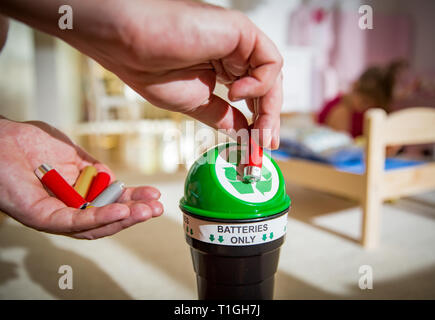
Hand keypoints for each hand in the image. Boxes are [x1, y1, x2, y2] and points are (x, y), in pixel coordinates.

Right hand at [0, 0, 282, 148]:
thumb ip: (221, 115)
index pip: (251, 96)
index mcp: (219, 67)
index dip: (258, 120)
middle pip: (266, 87)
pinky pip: (269, 61)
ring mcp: (237, 42)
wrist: (129, 45)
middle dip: (269, 118)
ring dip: (269, 108)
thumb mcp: (193, 102)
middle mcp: (231, 54)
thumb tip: (242, 131)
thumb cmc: (149, 68)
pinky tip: (237, 94)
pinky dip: (260, 83)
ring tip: (258, 131)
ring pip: (272, 76)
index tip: (259, 146)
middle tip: (266, 144)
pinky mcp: (242, 32)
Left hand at [0, 118, 162, 238]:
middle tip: (158, 208)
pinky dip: (99, 217)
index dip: (133, 200)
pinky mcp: (40, 217)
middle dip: (134, 214)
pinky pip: (73, 222)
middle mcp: (66, 209)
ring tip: (146, 212)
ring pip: (93, 226)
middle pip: (105, 219)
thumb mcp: (72, 153)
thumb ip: (93, 168)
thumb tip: (113, 180)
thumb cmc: (29, 142)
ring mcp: (54, 215)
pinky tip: (120, 211)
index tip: (154, 195)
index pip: (108, 203)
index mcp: (75, 195)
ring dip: (122, 219)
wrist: (0, 135)